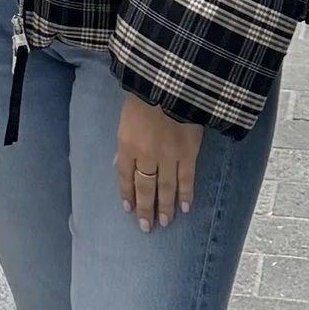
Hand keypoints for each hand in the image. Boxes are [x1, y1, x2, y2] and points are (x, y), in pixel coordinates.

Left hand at [116, 95, 203, 230]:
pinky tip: (185, 208)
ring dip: (164, 207)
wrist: (171, 82)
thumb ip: (124, 141)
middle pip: (144, 187)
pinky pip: (186, 179)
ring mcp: (168, 156)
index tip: (128, 209)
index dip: (127, 193)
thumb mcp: (125, 116)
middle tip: (146, 227)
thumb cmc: (144, 93)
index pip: (124, 175)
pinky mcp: (188, 153)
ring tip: (164, 222)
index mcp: (127, 143)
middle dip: (144, 208)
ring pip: (165, 188)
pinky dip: (186, 194)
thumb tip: (120, 163)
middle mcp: (146, 155)